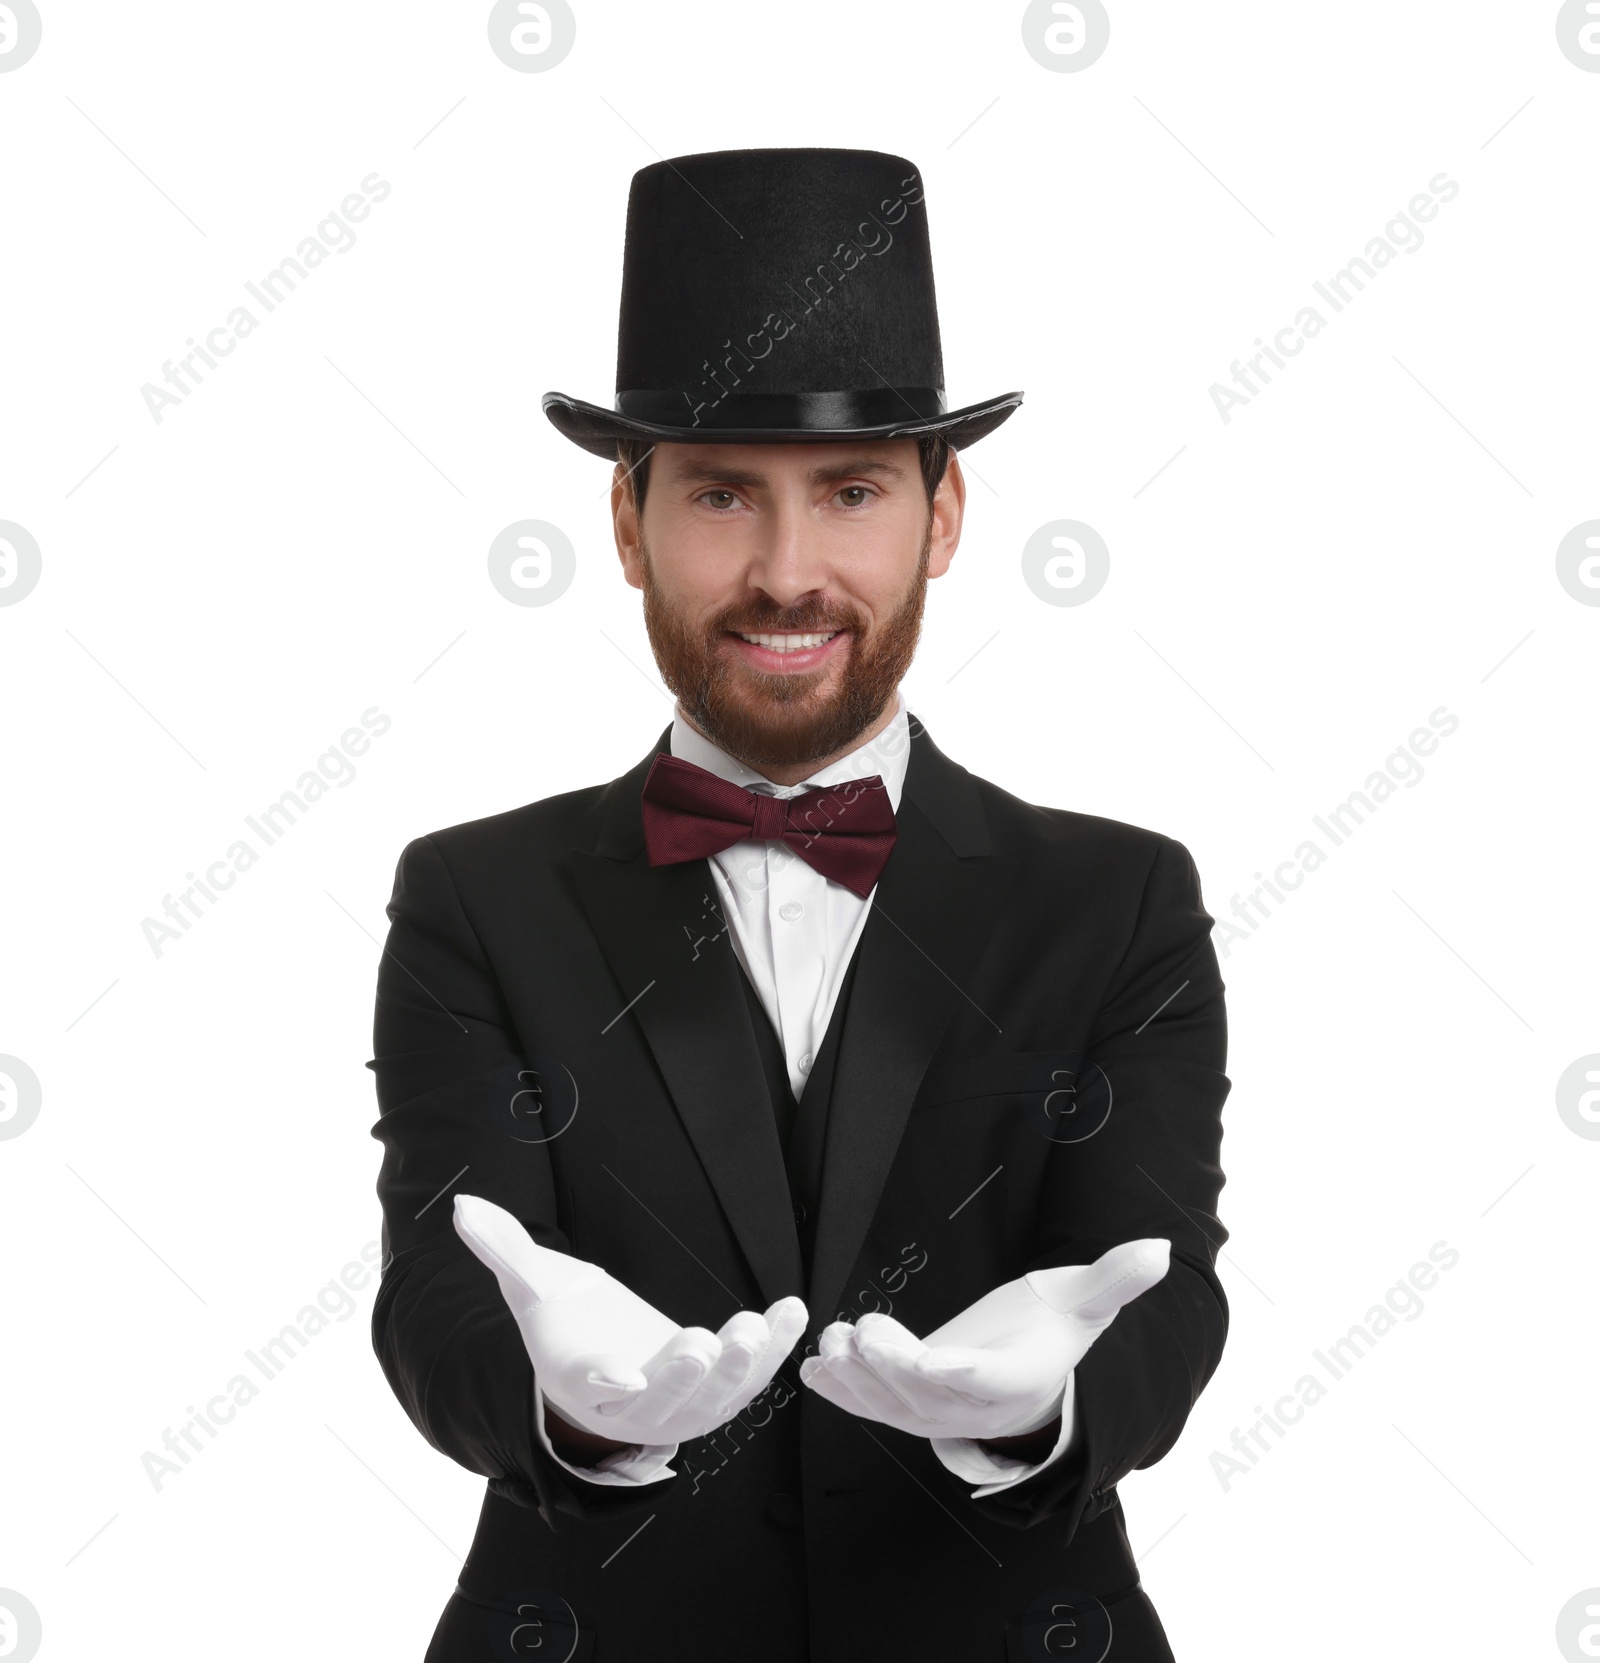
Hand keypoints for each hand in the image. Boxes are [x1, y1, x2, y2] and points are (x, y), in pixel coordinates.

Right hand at [453, 1194, 807, 1445]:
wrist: (601, 1355)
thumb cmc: (564, 1320)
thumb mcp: (532, 1285)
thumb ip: (503, 1248)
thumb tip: (461, 1206)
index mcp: (579, 1383)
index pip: (591, 1389)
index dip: (606, 1384)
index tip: (623, 1376)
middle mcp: (633, 1409)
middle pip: (662, 1403)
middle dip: (686, 1376)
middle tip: (706, 1340)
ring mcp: (680, 1407)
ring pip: (717, 1399)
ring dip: (743, 1365)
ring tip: (762, 1321)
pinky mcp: (717, 1392)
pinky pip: (751, 1380)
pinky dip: (773, 1351)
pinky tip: (792, 1311)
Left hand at [798, 1239, 1168, 1441]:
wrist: (1035, 1368)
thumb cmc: (1056, 1327)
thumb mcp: (1087, 1300)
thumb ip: (1116, 1277)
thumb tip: (1159, 1248)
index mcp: (1020, 1382)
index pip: (988, 1382)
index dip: (960, 1374)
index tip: (932, 1361)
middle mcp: (977, 1408)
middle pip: (930, 1397)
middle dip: (893, 1369)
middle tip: (862, 1331)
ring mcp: (940, 1412)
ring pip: (894, 1407)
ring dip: (856, 1380)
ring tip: (828, 1344)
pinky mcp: (911, 1404)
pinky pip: (873, 1407)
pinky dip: (842, 1392)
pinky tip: (813, 1368)